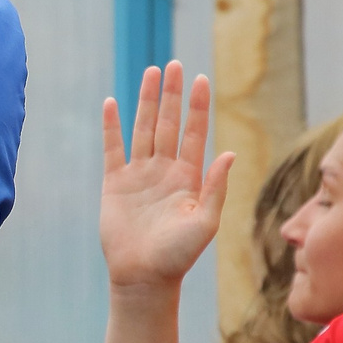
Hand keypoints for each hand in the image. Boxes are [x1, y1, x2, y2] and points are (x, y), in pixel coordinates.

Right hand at [100, 62, 235, 293]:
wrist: (143, 277)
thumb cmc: (178, 256)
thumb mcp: (205, 222)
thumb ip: (216, 188)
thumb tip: (229, 154)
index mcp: (188, 178)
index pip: (194, 133)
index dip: (197, 106)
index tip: (200, 79)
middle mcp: (164, 170)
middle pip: (168, 123)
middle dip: (172, 94)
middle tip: (174, 65)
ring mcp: (139, 175)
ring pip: (143, 129)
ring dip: (146, 101)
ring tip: (151, 72)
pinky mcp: (114, 184)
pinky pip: (113, 148)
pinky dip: (112, 126)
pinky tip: (112, 103)